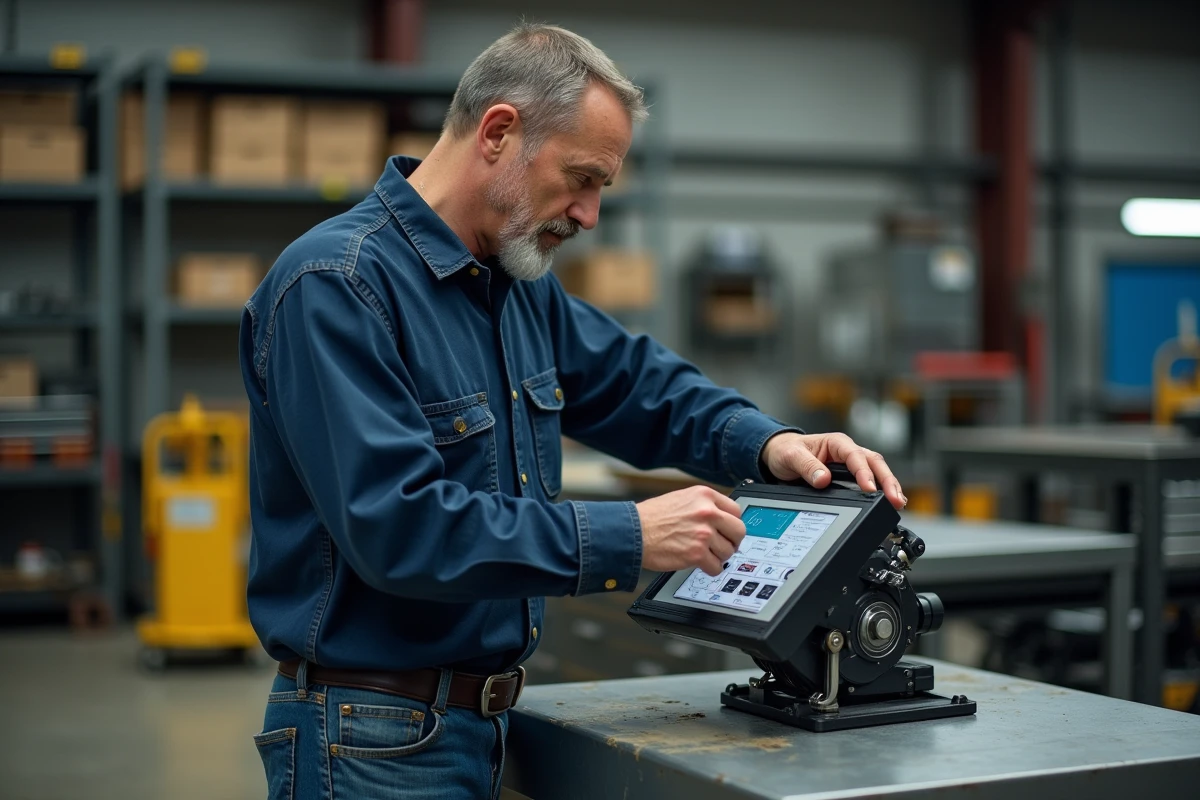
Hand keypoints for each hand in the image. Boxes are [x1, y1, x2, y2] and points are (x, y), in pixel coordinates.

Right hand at [636, 486, 745, 576]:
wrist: (633, 532)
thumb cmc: (651, 517)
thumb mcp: (682, 499)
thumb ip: (703, 506)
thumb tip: (722, 518)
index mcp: (704, 495)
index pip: (736, 511)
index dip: (732, 523)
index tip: (728, 530)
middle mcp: (707, 512)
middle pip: (739, 531)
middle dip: (732, 541)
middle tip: (722, 545)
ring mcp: (703, 534)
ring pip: (728, 551)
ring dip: (718, 556)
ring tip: (704, 554)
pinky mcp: (696, 554)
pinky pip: (716, 567)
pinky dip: (710, 568)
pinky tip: (700, 563)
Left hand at [761, 432, 905, 509]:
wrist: (779, 455)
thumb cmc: (786, 451)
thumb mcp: (791, 457)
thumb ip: (807, 466)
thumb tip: (823, 479)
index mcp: (836, 443)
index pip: (856, 456)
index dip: (864, 473)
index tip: (869, 489)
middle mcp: (847, 451)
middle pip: (874, 463)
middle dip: (888, 481)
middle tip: (896, 499)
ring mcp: (851, 463)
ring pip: (877, 471)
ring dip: (889, 485)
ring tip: (898, 502)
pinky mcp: (851, 475)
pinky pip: (871, 480)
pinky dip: (881, 490)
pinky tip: (889, 501)